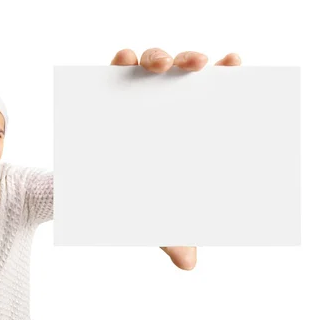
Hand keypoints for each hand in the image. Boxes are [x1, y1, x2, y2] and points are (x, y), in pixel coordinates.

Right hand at [110, 47, 240, 269]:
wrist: (83, 199)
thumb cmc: (128, 203)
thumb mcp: (152, 218)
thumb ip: (172, 235)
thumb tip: (188, 264)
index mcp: (184, 129)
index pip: (210, 96)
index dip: (226, 76)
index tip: (235, 63)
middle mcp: (163, 108)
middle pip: (183, 73)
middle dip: (192, 59)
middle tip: (197, 65)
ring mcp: (136, 98)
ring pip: (152, 63)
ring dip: (158, 55)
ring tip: (160, 66)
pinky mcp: (106, 95)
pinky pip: (114, 69)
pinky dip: (121, 59)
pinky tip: (124, 59)